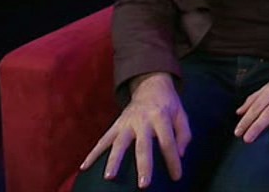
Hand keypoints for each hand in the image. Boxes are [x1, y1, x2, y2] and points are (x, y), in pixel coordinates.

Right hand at [79, 73, 190, 188]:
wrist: (151, 85)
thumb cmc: (168, 105)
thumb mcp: (182, 114)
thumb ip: (184, 134)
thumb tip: (180, 155)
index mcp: (161, 116)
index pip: (168, 142)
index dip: (172, 160)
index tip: (176, 177)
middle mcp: (143, 120)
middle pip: (143, 145)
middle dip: (143, 165)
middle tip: (143, 185)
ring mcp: (127, 123)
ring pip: (119, 143)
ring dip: (114, 160)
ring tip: (109, 177)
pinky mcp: (116, 125)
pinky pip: (103, 140)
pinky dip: (93, 153)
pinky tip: (84, 167)